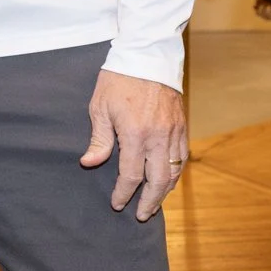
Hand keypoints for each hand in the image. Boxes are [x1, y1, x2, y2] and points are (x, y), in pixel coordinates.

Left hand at [78, 68, 188, 221]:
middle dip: (149, 201)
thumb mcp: (100, 107)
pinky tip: (167, 180)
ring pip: (173, 171)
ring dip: (165, 191)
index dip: (124, 193)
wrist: (147, 55)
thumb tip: (89, 164)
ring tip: (155, 204)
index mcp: (136, 133)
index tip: (117, 204)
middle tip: (141, 215)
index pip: (131, 175)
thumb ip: (99, 139)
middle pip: (158, 180)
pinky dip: (175, 173)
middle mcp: (159, 136)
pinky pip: (181, 156)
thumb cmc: (118, 80)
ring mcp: (174, 131)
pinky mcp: (182, 125)